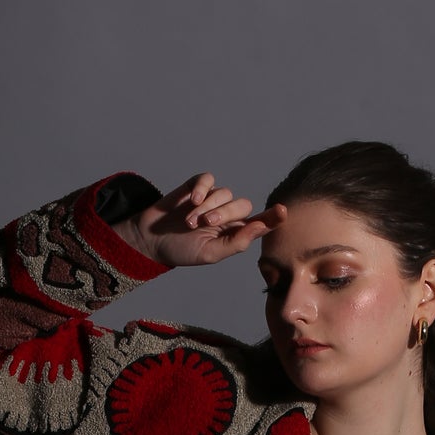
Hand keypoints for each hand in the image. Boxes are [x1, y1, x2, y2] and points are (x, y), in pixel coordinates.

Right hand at [125, 171, 285, 269]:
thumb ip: (236, 243)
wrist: (152, 239)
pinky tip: (191, 201)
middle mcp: (227, 215)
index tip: (282, 212)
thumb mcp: (210, 254)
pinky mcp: (197, 186)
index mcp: (234, 234)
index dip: (272, 218)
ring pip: (224, 193)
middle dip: (225, 214)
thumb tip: (260, 228)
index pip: (259, 224)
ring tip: (189, 222)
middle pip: (242, 206)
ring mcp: (212, 199)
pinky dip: (202, 189)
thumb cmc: (182, 250)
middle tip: (206, 224)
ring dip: (207, 207)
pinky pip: (208, 180)